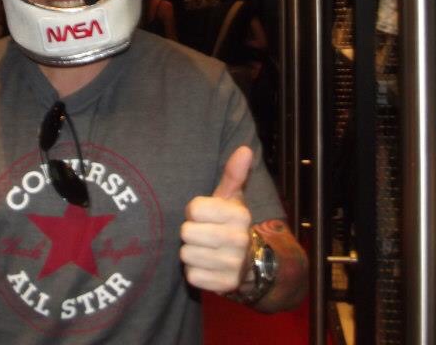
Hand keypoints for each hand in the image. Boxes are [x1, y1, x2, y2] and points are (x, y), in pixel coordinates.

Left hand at [180, 146, 253, 293]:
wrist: (248, 262)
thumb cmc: (229, 222)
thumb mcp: (231, 198)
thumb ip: (234, 174)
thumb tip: (245, 149)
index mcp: (239, 215)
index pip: (193, 209)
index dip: (194, 211)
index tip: (205, 215)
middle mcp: (239, 240)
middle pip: (187, 233)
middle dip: (191, 233)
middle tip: (204, 234)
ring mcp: (233, 264)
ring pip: (186, 255)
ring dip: (191, 253)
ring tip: (205, 249)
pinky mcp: (224, 285)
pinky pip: (191, 276)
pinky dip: (195, 272)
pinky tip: (207, 265)